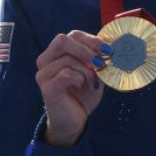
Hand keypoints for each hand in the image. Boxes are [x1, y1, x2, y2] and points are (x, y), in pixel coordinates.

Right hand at [35, 30, 108, 147]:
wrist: (75, 121)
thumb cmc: (83, 95)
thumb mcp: (95, 73)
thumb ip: (99, 59)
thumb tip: (111, 47)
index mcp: (57, 53)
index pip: (72, 35)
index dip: (91, 39)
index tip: (108, 49)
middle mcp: (46, 60)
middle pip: (62, 40)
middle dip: (86, 50)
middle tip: (101, 62)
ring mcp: (44, 73)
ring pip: (67, 59)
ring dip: (86, 70)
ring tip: (91, 82)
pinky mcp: (47, 87)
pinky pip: (66, 74)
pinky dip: (80, 79)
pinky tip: (82, 86)